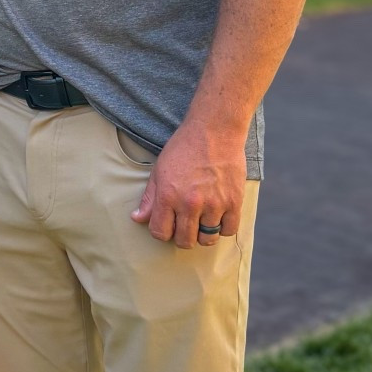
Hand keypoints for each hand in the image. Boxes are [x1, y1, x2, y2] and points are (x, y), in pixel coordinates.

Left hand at [131, 117, 246, 248]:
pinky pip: (229, 230)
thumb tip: (137, 218)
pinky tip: (218, 216)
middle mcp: (190, 203)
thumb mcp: (159, 169)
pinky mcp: (234, 201)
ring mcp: (213, 204)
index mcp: (168, 196)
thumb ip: (149, 198)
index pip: (160, 233)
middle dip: (182, 236)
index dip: (162, 232)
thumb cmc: (184, 148)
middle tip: (186, 225)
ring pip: (207, 239)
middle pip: (184, 241)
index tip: (168, 225)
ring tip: (203, 220)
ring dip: (203, 233)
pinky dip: (223, 227)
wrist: (215, 130)